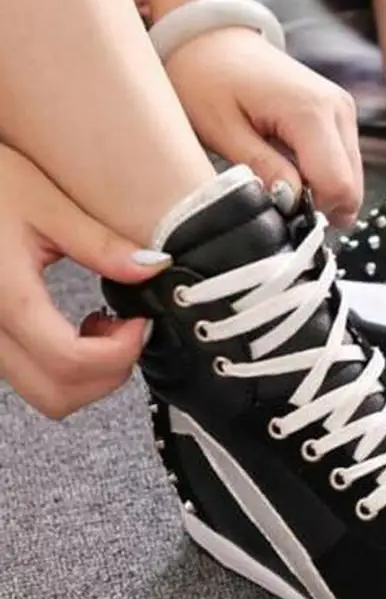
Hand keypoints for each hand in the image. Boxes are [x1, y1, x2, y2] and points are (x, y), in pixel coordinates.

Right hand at [0, 146, 172, 418]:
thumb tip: (156, 268)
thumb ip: (101, 243)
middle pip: (58, 396)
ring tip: (105, 324)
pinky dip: (69, 370)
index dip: (121, 351)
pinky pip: (33, 380)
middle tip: (130, 328)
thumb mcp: (46, 202)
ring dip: (91, 375)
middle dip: (109, 372)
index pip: (71, 361)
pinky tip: (80, 327)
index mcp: (4, 298)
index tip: (141, 320)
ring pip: (46, 396)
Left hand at [166, 27, 362, 226]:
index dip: (311, 211)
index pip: (337, 186)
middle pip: (351, 188)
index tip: (278, 211)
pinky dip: (321, 179)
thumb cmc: (207, 80)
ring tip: (280, 182)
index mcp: (310, 112)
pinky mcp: (340, 116)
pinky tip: (290, 170)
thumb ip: (262, 169)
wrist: (211, 40)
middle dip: (318, 206)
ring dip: (320, 193)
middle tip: (278, 203)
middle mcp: (337, 109)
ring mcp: (343, 112)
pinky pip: (343, 165)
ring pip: (351, 180)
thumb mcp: (222, 131)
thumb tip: (292, 204)